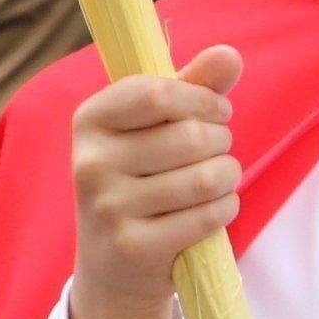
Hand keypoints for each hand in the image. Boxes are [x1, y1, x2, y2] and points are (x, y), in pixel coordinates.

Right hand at [66, 42, 242, 318]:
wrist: (115, 263)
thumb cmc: (144, 177)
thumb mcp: (158, 127)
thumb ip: (194, 86)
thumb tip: (229, 54)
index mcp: (90, 120)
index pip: (158, 92)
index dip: (203, 100)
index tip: (217, 111)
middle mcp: (89, 163)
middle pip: (192, 136)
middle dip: (221, 142)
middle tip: (215, 152)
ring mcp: (107, 208)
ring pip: (206, 178)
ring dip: (228, 176)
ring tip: (217, 180)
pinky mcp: (133, 247)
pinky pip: (208, 216)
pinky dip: (225, 209)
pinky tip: (212, 210)